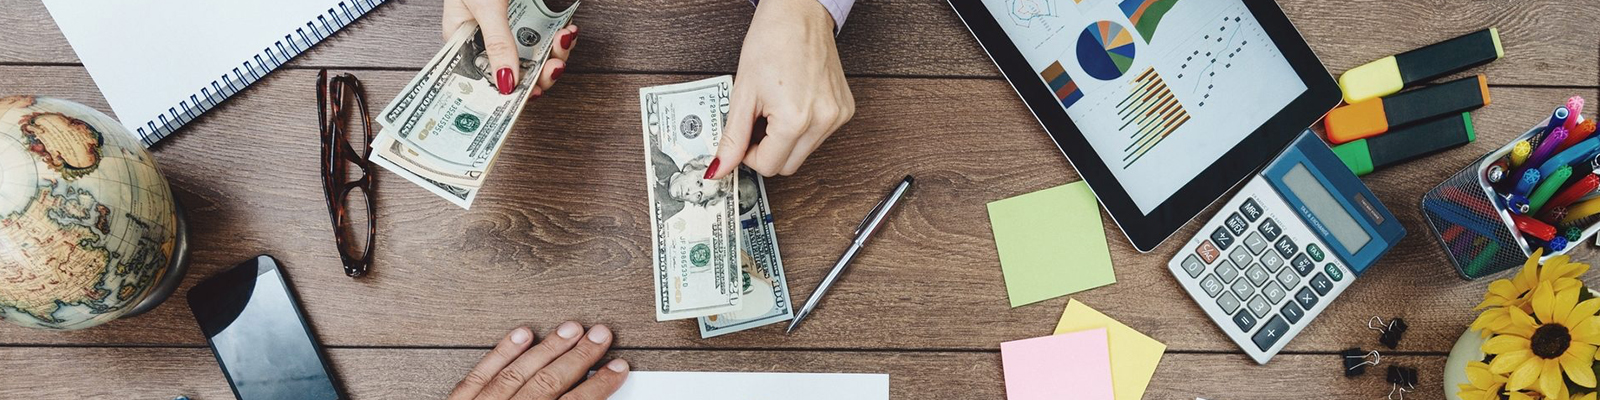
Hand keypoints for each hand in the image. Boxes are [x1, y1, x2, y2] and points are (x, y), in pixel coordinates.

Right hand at [442, 0, 579, 95]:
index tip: (525, 98)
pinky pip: (551, 38)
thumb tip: (506, 82)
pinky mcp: (535, 17)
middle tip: (552, 68)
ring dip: (556, 55)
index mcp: (464, 39)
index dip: (504, 94)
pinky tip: (568, 30)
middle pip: (516, 73)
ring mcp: (514, 27)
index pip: (482, 79)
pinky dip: (563, 37)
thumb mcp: (483, 5)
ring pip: (538, 58)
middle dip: (539, 75)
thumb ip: (496, 42)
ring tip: (564, 40)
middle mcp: (488, 37)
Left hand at [448, 322, 629, 399]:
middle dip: (579, 357)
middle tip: (601, 335)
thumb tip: (592, 398)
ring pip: (517, 373)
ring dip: (547, 349)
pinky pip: (479, 376)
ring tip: (570, 329)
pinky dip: (501, 353)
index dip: (599, 386)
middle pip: (547, 383)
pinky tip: (520, 334)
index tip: (618, 368)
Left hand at [709, 0, 854, 178]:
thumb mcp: (743, 93)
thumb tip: (720, 169)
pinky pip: (819, 136)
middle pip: (788, 166)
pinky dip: (803, 127)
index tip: (744, 135)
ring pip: (804, 153)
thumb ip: (732, 138)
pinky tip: (795, 102)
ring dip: (785, 140)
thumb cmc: (771, 41)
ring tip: (776, 107)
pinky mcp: (846, 110)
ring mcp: (838, 116)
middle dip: (768, 150)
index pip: (768, 167)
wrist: (798, 13)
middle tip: (758, 121)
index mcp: (795, 120)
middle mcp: (823, 121)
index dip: (749, 155)